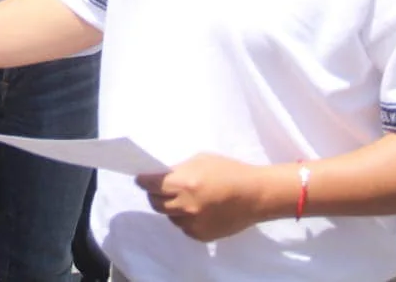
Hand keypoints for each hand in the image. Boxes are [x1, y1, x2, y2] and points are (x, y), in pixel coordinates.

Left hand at [136, 153, 271, 242]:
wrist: (255, 195)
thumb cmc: (229, 171)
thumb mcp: (201, 160)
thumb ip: (179, 170)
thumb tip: (162, 176)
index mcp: (185, 183)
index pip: (151, 185)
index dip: (143, 181)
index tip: (140, 179)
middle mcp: (185, 206)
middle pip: (156, 203)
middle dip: (154, 194)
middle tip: (159, 189)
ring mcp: (193, 223)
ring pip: (170, 216)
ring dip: (171, 207)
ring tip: (185, 199)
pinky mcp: (201, 236)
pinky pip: (184, 227)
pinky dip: (185, 219)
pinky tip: (198, 209)